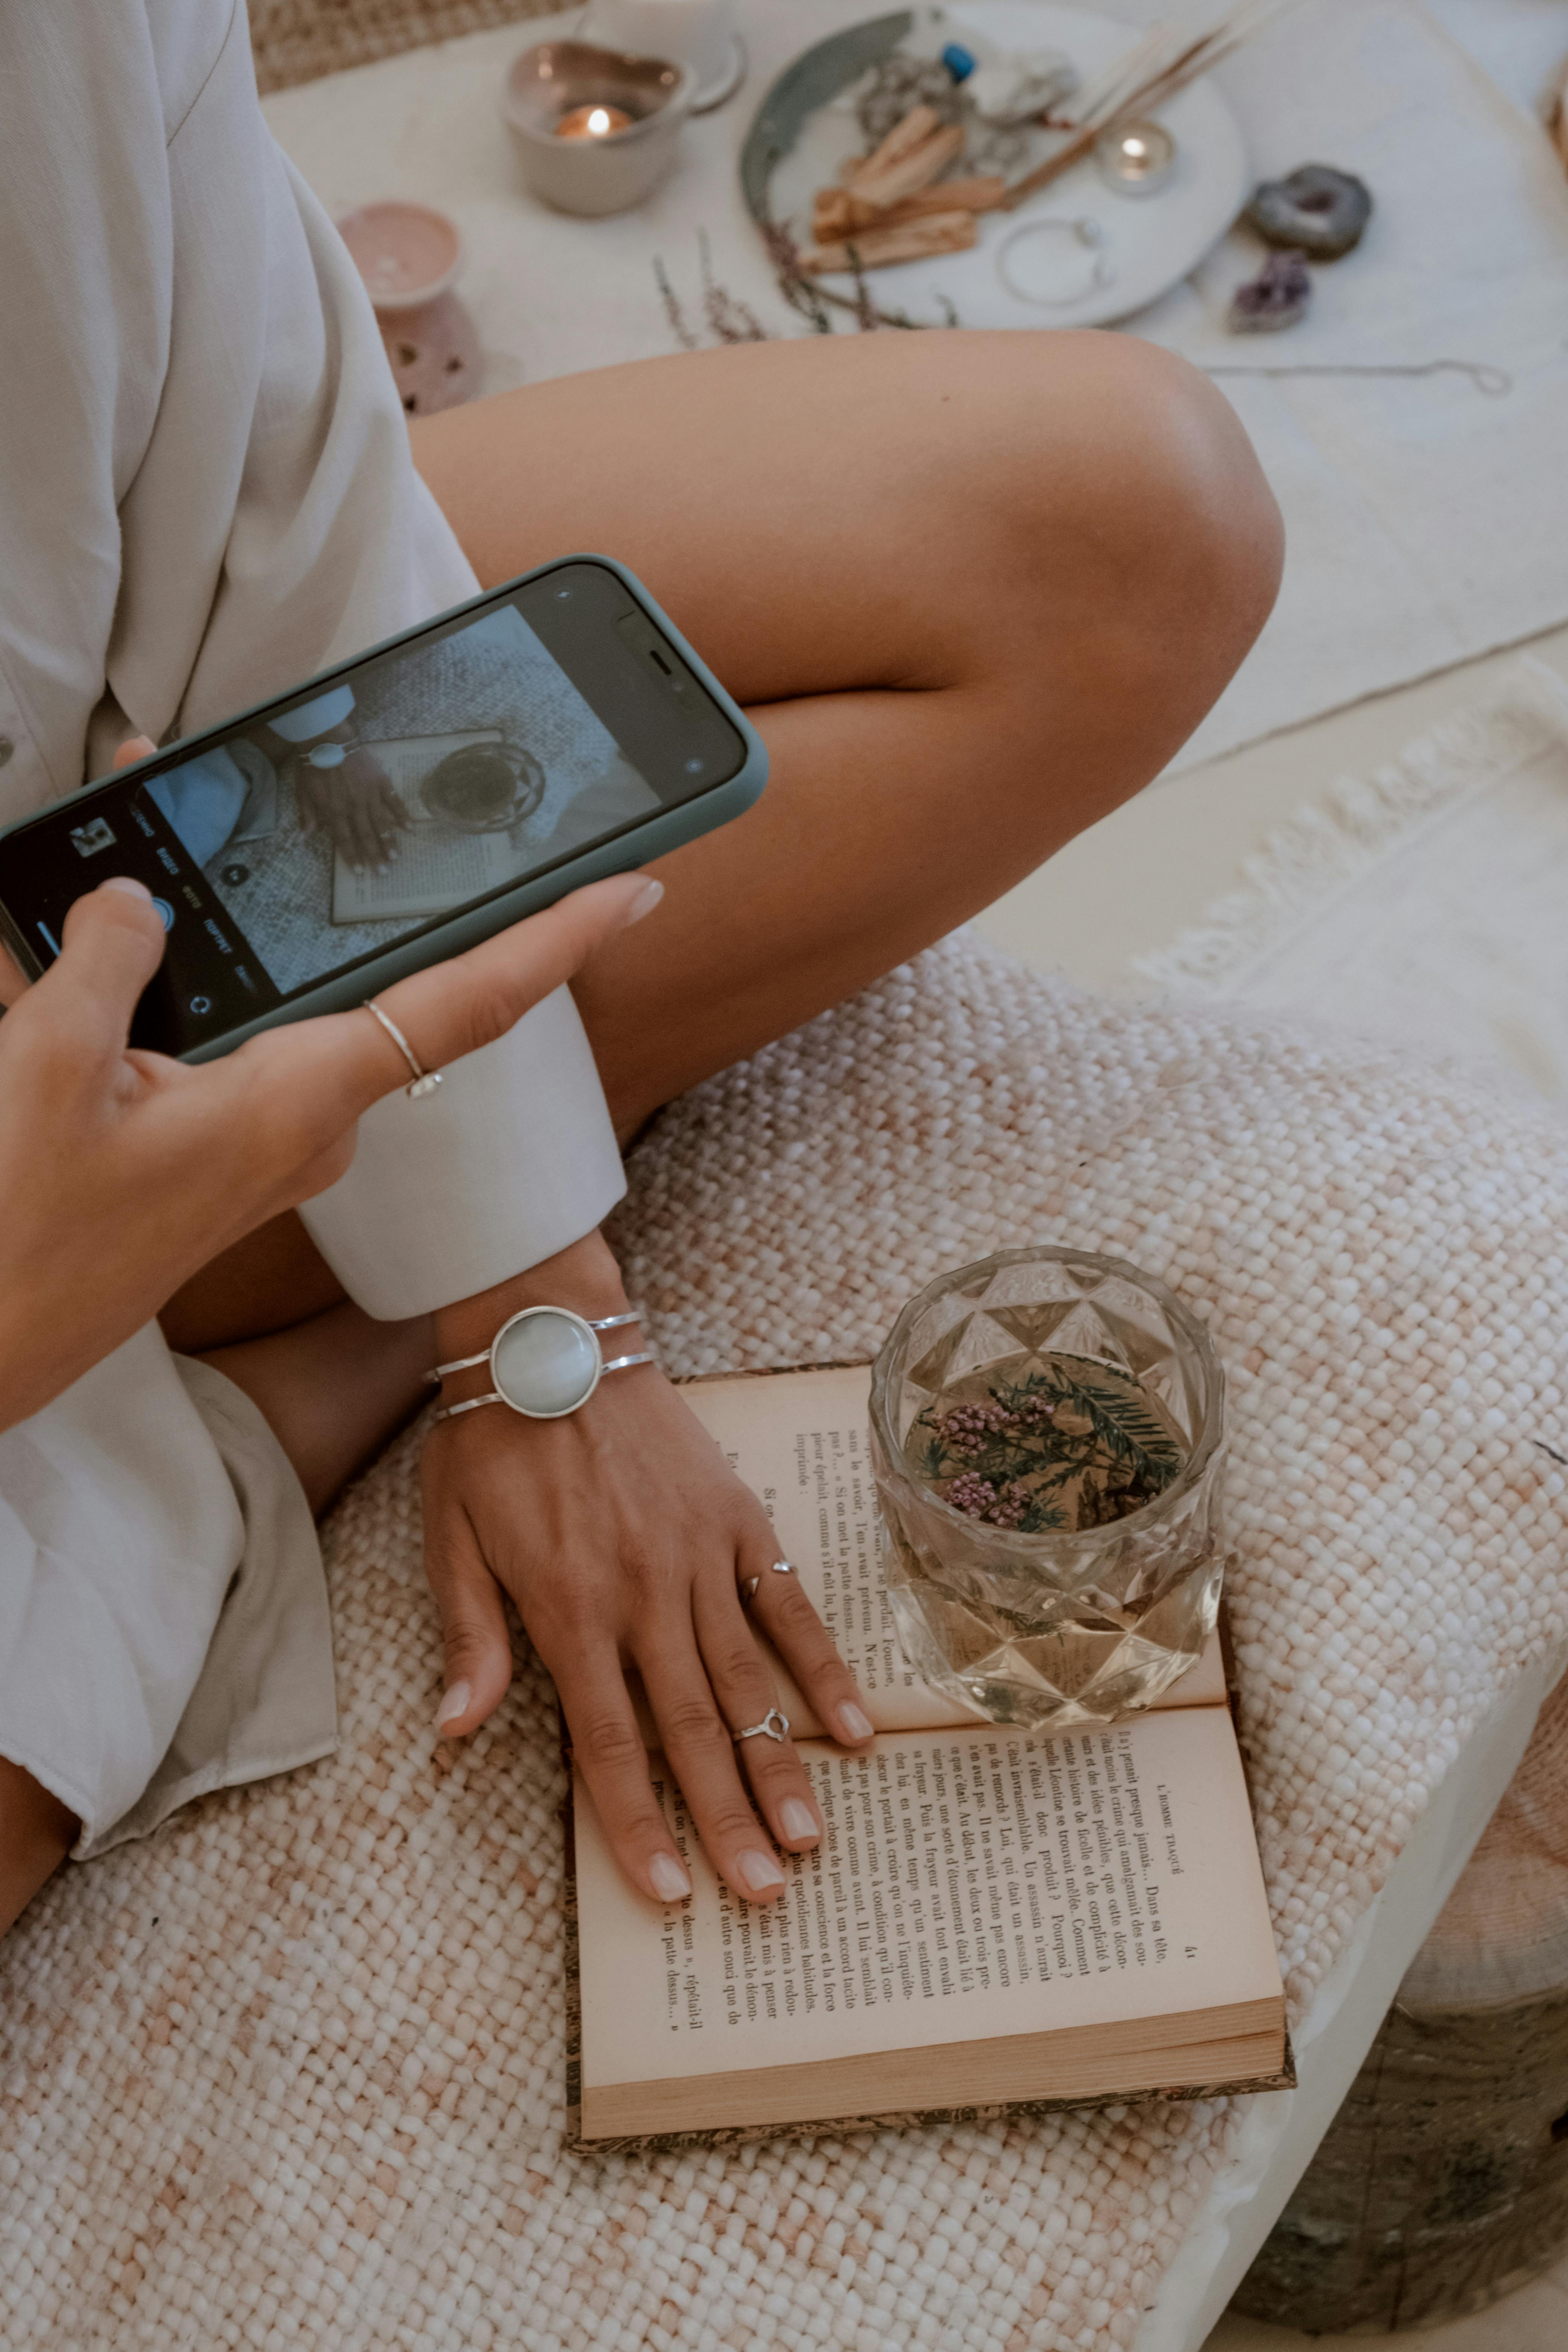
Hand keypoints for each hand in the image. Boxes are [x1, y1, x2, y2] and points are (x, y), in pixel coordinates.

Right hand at [0, 735, 663, 1428]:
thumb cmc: (18, 1232)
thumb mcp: (45, 1069)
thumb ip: (108, 964)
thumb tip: (137, 901)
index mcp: (296, 1102)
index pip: (466, 1004)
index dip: (557, 943)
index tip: (634, 891)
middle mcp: (305, 1127)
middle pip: (374, 985)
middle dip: (359, 888)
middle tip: (337, 793)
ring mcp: (265, 1147)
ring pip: (292, 1008)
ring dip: (254, 933)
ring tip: (176, 826)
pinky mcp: (217, 1155)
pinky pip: (237, 1046)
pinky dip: (204, 986)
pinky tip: (132, 942)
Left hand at [296, 747, 407, 869]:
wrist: (326, 737)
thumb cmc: (312, 764)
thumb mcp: (303, 791)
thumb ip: (307, 814)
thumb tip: (306, 835)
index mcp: (334, 811)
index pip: (345, 839)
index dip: (353, 857)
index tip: (362, 872)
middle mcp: (354, 807)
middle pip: (366, 835)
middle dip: (375, 856)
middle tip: (384, 873)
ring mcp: (369, 794)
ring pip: (382, 822)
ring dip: (389, 841)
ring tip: (396, 858)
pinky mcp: (380, 780)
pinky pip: (393, 799)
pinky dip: (402, 813)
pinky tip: (410, 827)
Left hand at [422, 1234, 875, 1907]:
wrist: (551, 1335)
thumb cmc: (490, 1443)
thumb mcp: (451, 1539)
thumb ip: (468, 1637)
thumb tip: (455, 1729)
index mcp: (569, 1610)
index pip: (610, 1743)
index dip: (640, 1824)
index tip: (673, 1892)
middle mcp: (643, 1594)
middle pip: (691, 1728)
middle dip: (728, 1819)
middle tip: (765, 1895)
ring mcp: (699, 1555)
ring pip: (747, 1680)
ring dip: (780, 1764)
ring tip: (812, 1840)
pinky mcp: (737, 1519)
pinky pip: (787, 1605)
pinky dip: (822, 1667)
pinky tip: (855, 1729)